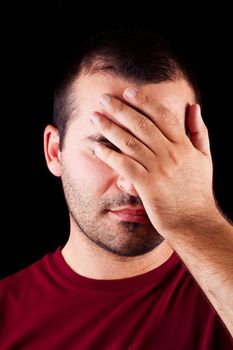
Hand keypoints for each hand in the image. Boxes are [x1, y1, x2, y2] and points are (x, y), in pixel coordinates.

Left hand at [90, 88, 215, 236]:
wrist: (195, 221)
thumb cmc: (198, 190)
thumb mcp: (205, 158)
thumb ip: (199, 131)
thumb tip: (194, 106)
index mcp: (184, 145)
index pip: (162, 116)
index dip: (145, 102)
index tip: (128, 92)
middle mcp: (170, 154)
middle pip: (142, 125)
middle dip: (120, 110)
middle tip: (103, 99)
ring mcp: (158, 170)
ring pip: (130, 143)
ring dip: (109, 128)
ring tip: (94, 118)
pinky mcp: (147, 186)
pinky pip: (124, 166)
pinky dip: (110, 156)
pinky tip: (97, 148)